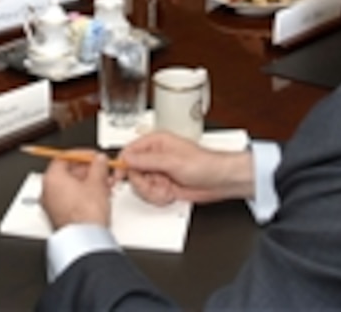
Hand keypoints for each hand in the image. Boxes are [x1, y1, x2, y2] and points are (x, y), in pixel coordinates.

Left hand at [40, 152, 114, 229]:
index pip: (64, 158)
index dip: (81, 155)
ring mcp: (52, 206)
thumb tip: (99, 160)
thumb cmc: (85, 214)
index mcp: (52, 179)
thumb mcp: (97, 182)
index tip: (93, 156)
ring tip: (104, 184)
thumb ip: (98, 166)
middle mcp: (47, 192)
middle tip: (101, 170)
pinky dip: (84, 194)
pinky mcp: (59, 217)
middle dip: (88, 170)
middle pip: (67, 173)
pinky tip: (99, 196)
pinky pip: (71, 199)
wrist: (86, 240)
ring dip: (88, 183)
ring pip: (71, 187)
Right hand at [121, 131, 254, 205]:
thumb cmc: (204, 164)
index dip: (123, 165)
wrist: (218, 181)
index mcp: (156, 142)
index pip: (129, 152)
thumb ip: (147, 160)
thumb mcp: (172, 161)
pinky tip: (170, 193)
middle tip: (156, 183)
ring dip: (152, 192)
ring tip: (167, 188)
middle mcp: (155, 157)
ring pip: (140, 186)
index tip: (121, 175)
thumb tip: (126, 158)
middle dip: (143, 183)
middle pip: (132, 173)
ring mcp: (158, 173)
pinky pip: (149, 195)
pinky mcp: (162, 186)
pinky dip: (158, 198)